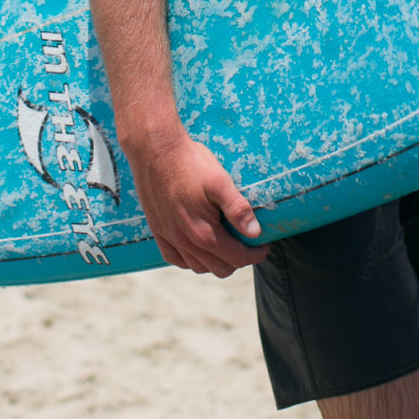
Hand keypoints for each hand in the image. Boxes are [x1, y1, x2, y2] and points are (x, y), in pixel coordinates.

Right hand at [126, 128, 267, 277]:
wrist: (155, 150)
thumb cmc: (190, 162)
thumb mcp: (219, 181)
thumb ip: (237, 208)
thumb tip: (255, 232)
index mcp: (203, 233)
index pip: (236, 258)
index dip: (255, 255)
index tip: (264, 245)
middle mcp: (185, 242)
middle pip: (220, 268)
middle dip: (238, 259)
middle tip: (248, 243)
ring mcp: (169, 238)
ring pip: (198, 267)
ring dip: (216, 261)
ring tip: (227, 244)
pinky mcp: (157, 231)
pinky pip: (175, 259)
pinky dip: (191, 259)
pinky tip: (198, 247)